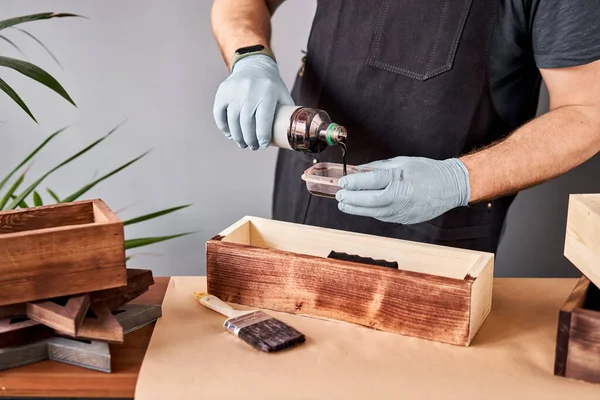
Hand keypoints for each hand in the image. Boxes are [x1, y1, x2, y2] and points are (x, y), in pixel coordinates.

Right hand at [213, 54, 293, 149]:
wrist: (254, 65)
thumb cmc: (272, 87)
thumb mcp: (283, 96)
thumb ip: (287, 114)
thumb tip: (293, 135)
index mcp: (268, 93)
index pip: (263, 120)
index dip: (262, 137)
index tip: (263, 145)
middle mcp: (249, 90)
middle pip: (246, 123)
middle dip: (249, 139)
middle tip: (253, 147)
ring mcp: (234, 90)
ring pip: (233, 120)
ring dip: (237, 136)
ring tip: (242, 144)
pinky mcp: (222, 92)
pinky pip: (219, 113)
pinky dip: (224, 127)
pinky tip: (230, 134)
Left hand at [335, 157, 470, 223]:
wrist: (450, 187)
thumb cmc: (427, 171)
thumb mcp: (402, 162)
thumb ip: (379, 167)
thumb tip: (359, 170)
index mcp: (399, 178)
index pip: (371, 180)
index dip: (354, 182)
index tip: (342, 181)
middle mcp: (400, 196)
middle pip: (369, 199)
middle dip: (351, 198)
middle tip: (339, 195)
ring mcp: (402, 210)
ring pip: (373, 212)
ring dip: (356, 209)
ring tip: (344, 204)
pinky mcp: (404, 219)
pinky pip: (382, 217)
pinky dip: (369, 212)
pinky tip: (361, 208)